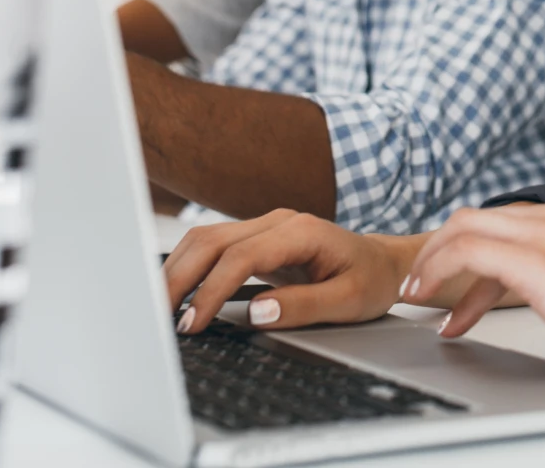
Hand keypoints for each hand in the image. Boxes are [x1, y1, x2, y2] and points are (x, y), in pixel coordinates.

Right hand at [163, 209, 404, 333]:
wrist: (384, 263)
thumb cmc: (372, 281)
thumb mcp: (350, 301)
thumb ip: (304, 307)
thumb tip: (257, 313)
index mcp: (301, 232)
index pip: (240, 257)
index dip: (211, 291)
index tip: (193, 323)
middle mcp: (278, 221)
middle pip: (212, 241)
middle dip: (179, 279)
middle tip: (160, 320)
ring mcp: (265, 226)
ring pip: (205, 239)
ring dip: (178, 271)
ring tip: (161, 310)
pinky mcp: (257, 238)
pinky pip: (214, 247)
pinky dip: (190, 268)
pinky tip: (178, 294)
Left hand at [402, 202, 544, 383]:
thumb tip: (509, 286)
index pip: (497, 220)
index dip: (462, 251)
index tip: (445, 286)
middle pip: (472, 217)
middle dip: (436, 251)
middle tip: (421, 286)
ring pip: (463, 229)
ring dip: (431, 263)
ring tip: (418, 296)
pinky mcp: (536, 261)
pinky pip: (468, 252)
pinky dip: (439, 272)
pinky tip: (433, 301)